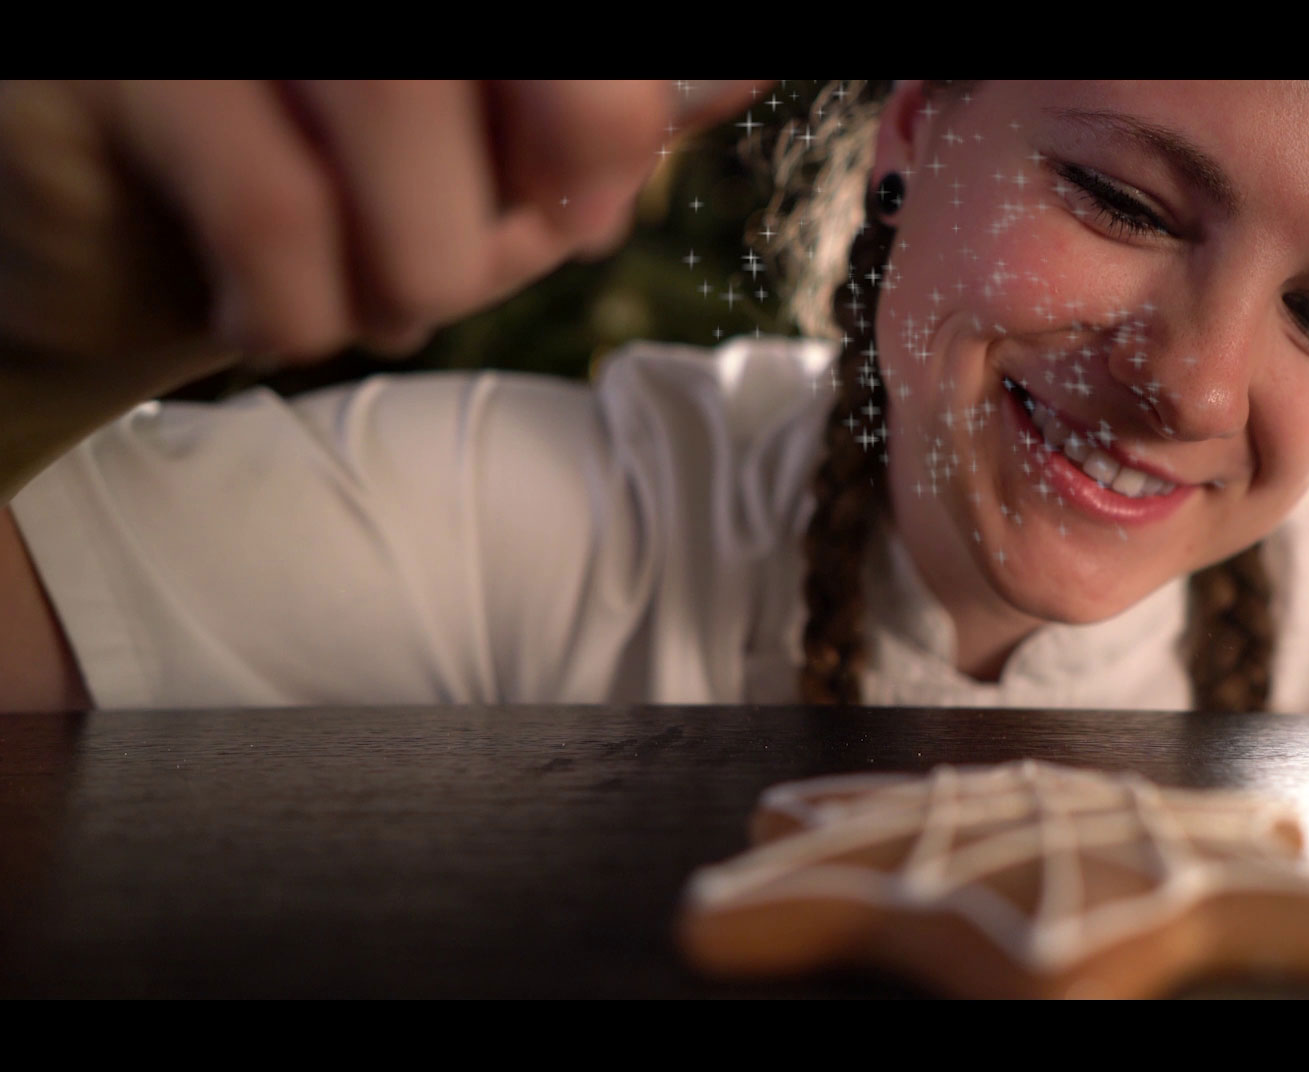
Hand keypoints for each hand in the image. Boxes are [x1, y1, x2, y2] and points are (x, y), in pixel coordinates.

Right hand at [0, 79, 766, 384]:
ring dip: (426, 256)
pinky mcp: (101, 63)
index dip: (607, 114)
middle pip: (508, 48)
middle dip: (569, 145)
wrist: (92, 262)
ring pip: (394, 95)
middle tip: (532, 244)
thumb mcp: (476, 152)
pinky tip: (278, 323)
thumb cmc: (315, 188)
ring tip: (385, 300)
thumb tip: (738, 76)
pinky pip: (274, 198)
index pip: (574, 41)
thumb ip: (596, 109)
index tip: (591, 203)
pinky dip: (311, 302)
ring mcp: (198, 7)